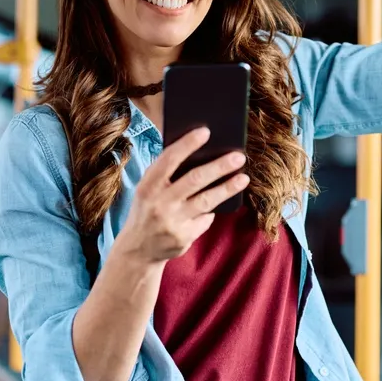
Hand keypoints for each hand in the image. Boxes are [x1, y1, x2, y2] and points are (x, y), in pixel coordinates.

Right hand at [115, 127, 248, 264]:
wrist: (137, 249)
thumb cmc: (148, 207)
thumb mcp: (148, 189)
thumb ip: (166, 173)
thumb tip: (201, 151)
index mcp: (147, 185)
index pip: (169, 160)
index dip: (187, 144)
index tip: (206, 131)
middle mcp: (159, 203)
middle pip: (194, 180)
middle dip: (219, 167)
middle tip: (239, 156)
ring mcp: (172, 222)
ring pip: (206, 201)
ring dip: (228, 188)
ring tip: (244, 178)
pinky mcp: (183, 237)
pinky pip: (205, 219)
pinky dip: (212, 210)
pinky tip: (221, 202)